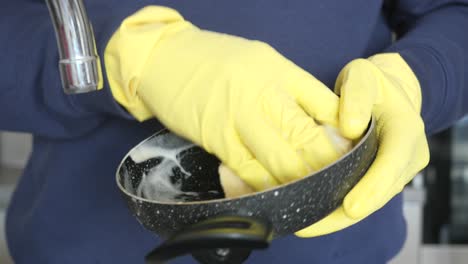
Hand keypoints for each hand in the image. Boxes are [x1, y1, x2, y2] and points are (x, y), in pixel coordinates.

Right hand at [105, 6, 345, 189]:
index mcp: (278, 70)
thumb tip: (321, 121)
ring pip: (280, 159)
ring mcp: (238, 117)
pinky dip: (265, 185)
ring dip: (299, 181)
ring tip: (314, 194)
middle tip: (338, 181)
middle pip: (306, 135)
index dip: (342, 131)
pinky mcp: (216, 138)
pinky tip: (278, 194)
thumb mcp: (260, 61)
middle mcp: (262, 92)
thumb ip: (290, 88)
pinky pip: (248, 170)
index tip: (350, 151)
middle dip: (326, 164)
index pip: (323, 103)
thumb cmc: (215, 60)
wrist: (165, 58)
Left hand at [296, 53, 429, 236]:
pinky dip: (339, 208)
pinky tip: (313, 214)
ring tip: (306, 225)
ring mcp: (397, 171)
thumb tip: (348, 128)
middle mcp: (408, 156)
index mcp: (406, 130)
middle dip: (348, 213)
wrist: (386, 92)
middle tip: (311, 226)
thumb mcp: (362, 75)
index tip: (351, 207)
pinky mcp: (383, 178)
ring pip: (371, 201)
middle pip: (380, 192)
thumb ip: (356, 96)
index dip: (372, 187)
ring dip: (340, 217)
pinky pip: (364, 197)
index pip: (392, 162)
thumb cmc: (371, 83)